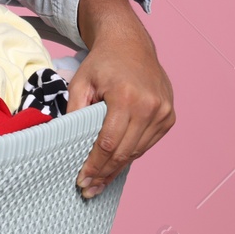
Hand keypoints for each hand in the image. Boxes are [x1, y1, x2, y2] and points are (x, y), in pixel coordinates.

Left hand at [69, 0, 174, 198]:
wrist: (130, 44)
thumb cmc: (103, 62)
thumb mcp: (81, 82)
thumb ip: (74, 110)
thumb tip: (65, 141)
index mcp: (126, 97)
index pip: (108, 142)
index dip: (94, 165)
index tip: (82, 180)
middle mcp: (149, 106)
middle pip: (124, 152)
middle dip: (104, 174)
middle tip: (88, 189)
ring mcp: (163, 112)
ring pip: (138, 151)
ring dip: (118, 169)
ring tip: (99, 184)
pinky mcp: (169, 116)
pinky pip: (147, 143)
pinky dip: (132, 155)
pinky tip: (116, 166)